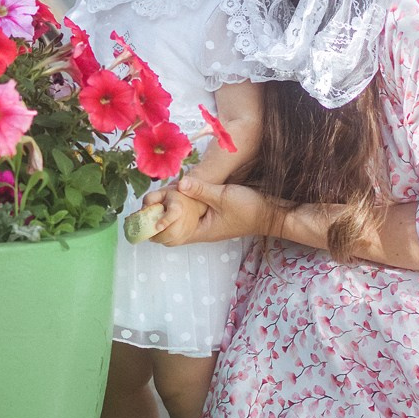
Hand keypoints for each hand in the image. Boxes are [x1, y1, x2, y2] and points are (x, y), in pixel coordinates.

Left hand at [148, 176, 272, 245]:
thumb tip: (180, 183)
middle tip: (151, 200)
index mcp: (201, 231)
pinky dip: (184, 204)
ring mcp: (208, 223)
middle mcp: (202, 230)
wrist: (270, 213)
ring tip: (161, 195)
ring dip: (173, 209)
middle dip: (162, 215)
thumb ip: (201, 189)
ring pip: (183, 219)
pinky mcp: (213, 215)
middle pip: (175, 227)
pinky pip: (193, 212)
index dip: (157, 225)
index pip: (171, 234)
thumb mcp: (223, 196)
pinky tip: (180, 191)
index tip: (148, 210)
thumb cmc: (249, 209)